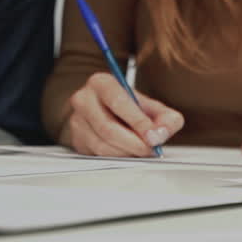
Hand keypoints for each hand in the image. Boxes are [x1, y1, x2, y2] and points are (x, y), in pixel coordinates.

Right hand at [62, 72, 183, 156]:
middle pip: (108, 128)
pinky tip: (128, 153)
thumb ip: (165, 118)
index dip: (138, 122)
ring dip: (126, 153)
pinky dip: (117, 158)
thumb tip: (159, 134)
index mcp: (101, 83)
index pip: (118, 102)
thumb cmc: (129, 108)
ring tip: (142, 151)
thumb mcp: (151, 106)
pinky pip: (97, 155)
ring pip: (102, 145)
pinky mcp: (76, 141)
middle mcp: (83, 99)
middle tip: (151, 149)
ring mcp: (76, 121)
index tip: (153, 136)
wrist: (105, 111)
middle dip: (134, 143)